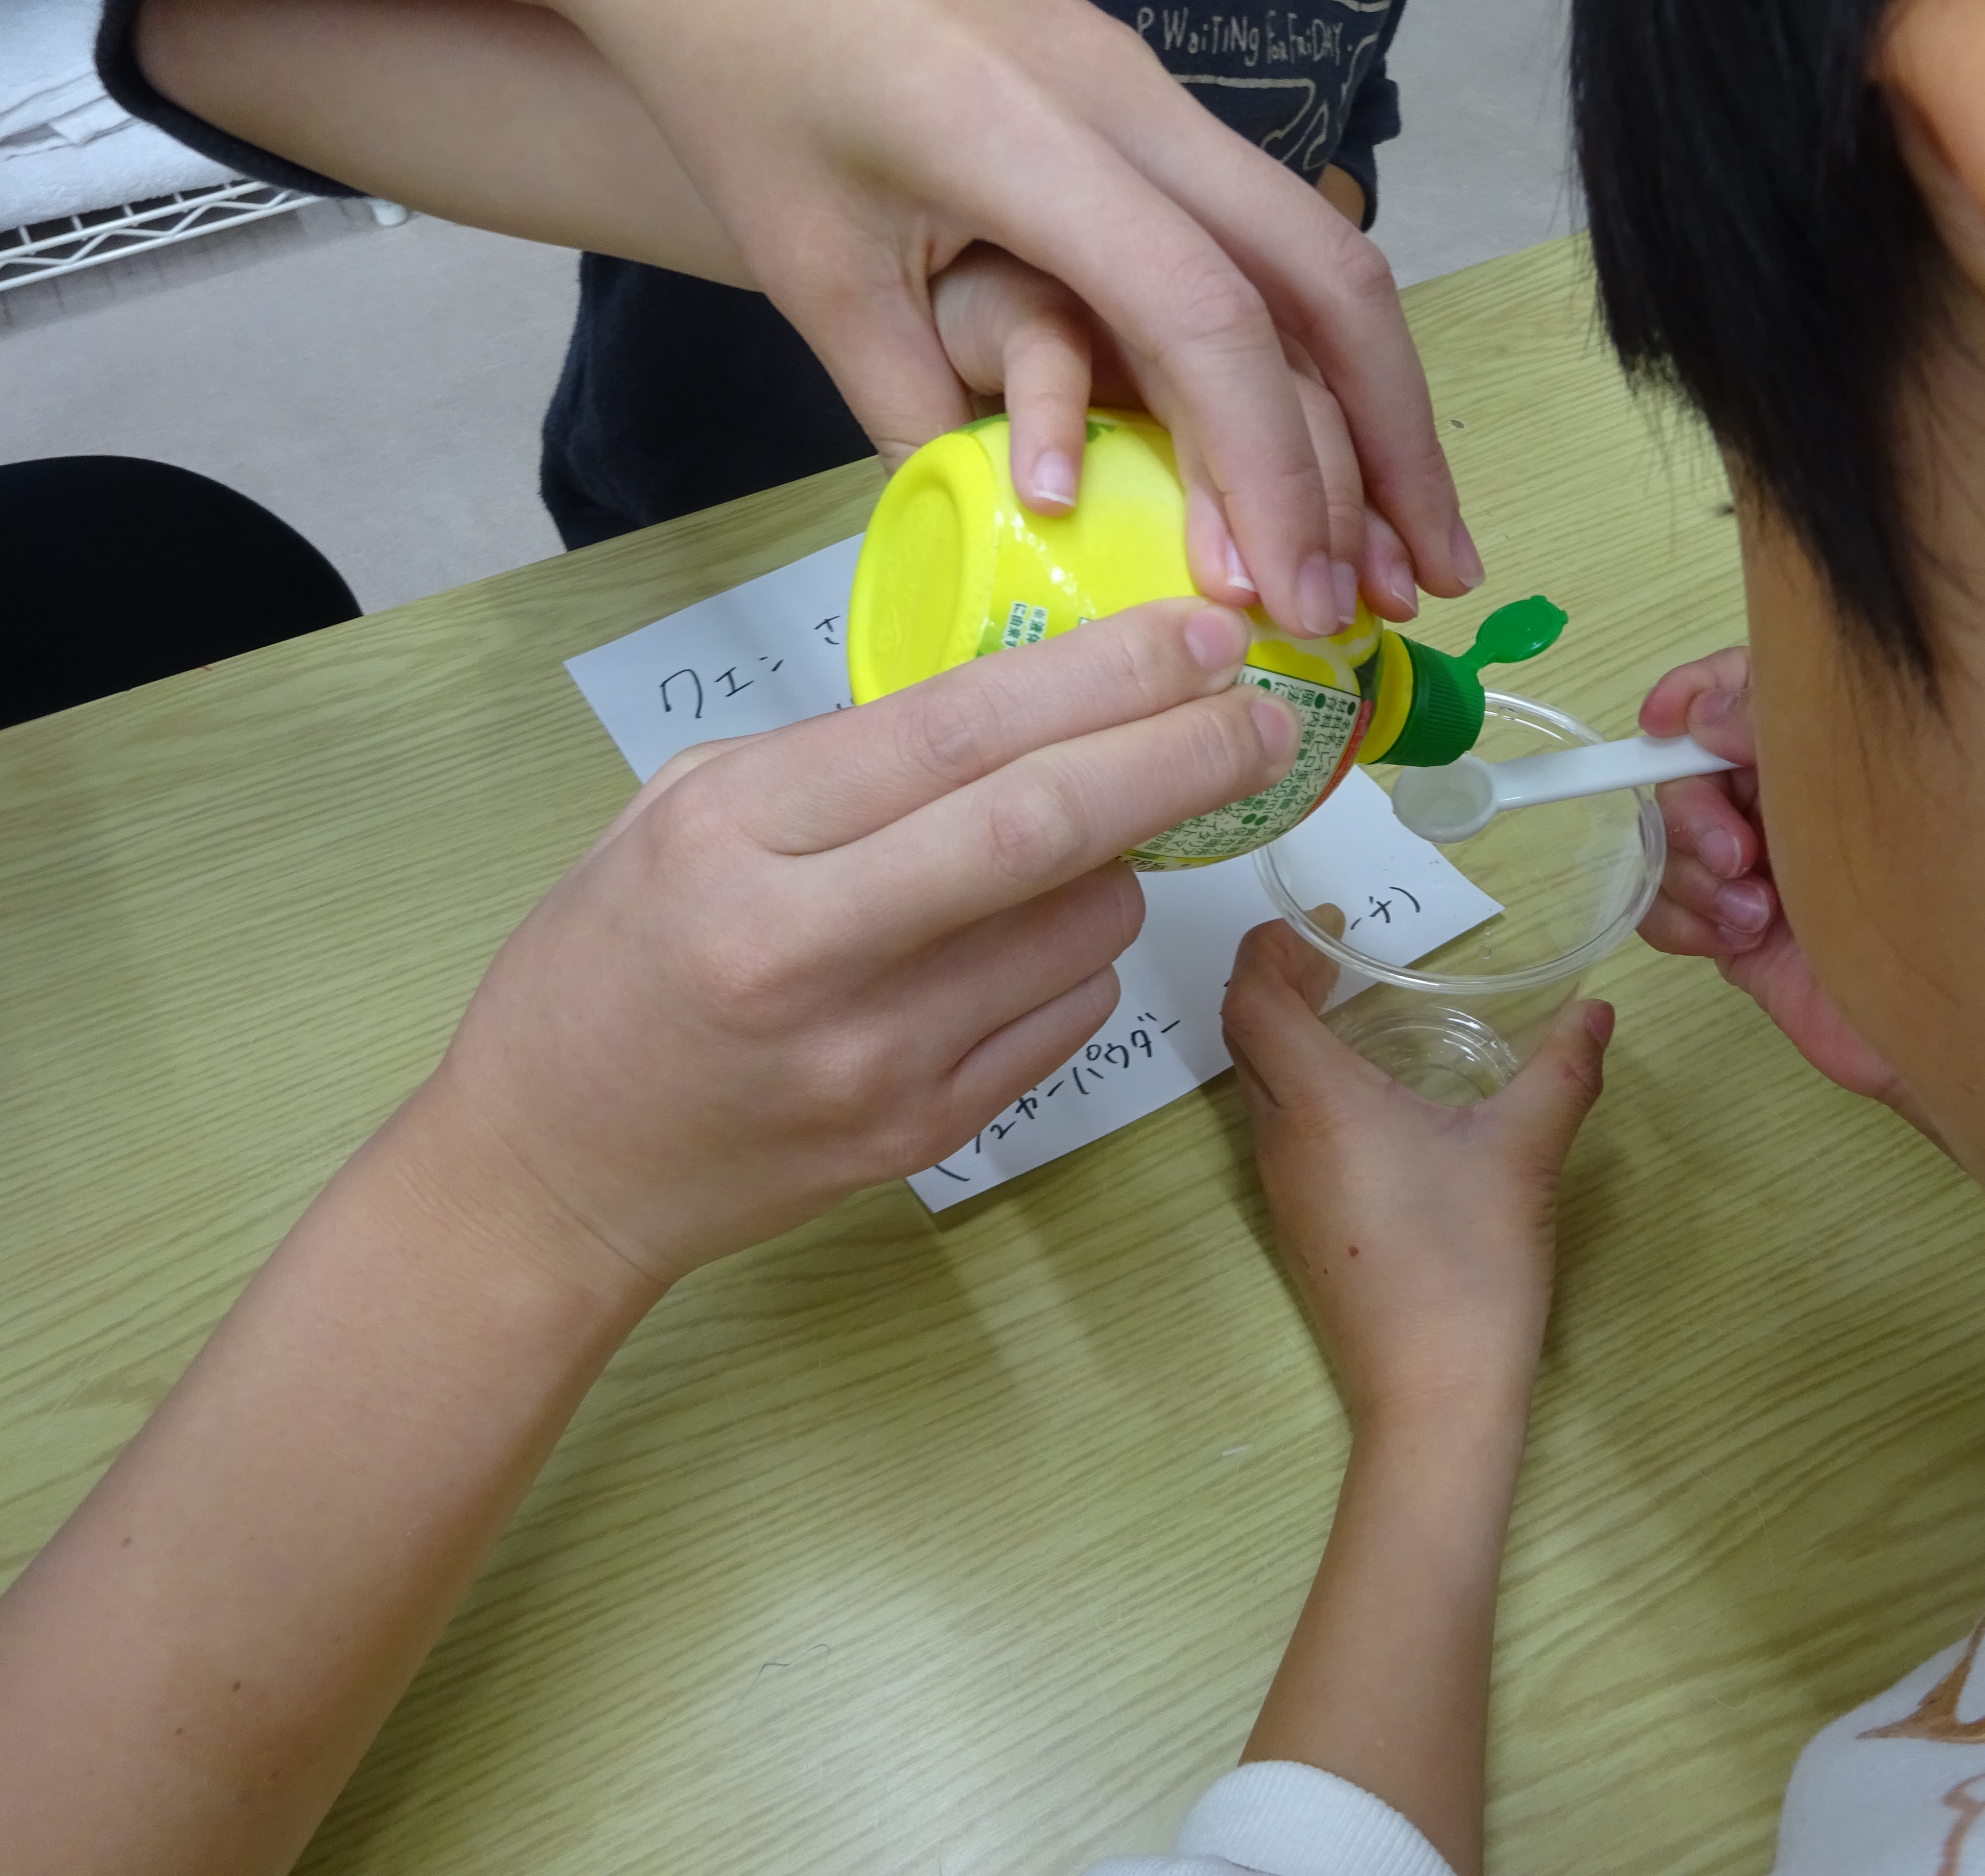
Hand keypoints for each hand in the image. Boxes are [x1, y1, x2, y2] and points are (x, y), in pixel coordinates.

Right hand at [425, 600, 1294, 1292]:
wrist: (554, 1173)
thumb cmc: (606, 967)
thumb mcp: (678, 816)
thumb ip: (839, 763)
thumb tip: (1016, 713)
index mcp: (737, 840)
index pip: (961, 733)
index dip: (1105, 676)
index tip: (1202, 636)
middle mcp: (813, 948)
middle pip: (1048, 826)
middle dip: (1183, 753)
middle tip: (1269, 712)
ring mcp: (880, 1057)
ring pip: (1086, 926)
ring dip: (1120, 866)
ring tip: (1067, 848)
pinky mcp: (928, 1132)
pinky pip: (1068, 1013)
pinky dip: (1075, 956)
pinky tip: (1011, 945)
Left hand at [542, 0, 1481, 635]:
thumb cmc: (745, 84)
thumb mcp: (807, 267)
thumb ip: (918, 405)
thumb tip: (1033, 538)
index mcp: (1026, 136)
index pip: (1203, 315)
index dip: (1266, 469)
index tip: (1295, 597)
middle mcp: (1126, 97)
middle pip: (1322, 273)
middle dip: (1390, 444)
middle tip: (1427, 584)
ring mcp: (1151, 91)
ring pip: (1321, 248)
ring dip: (1379, 402)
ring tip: (1411, 540)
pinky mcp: (1150, 108)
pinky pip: (1270, 234)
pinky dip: (1320, 353)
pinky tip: (1338, 440)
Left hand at [1220, 919, 1613, 1422]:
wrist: (1432, 1391)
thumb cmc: (1470, 1264)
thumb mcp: (1525, 1153)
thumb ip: (1562, 1072)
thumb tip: (1599, 1012)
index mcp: (1319, 1104)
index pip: (1251, 999)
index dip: (1269, 948)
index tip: (1315, 920)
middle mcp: (1282, 1138)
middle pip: (1244, 1035)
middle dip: (1276, 980)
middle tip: (1334, 954)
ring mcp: (1283, 1187)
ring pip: (1258, 1083)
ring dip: (1288, 1034)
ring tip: (1351, 1008)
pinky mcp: (1300, 1223)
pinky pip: (1280, 1127)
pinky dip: (1303, 1083)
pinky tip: (1367, 1092)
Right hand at [1639, 646, 1917, 1111]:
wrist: (1962, 1021)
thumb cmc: (1948, 898)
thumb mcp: (1871, 795)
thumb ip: (1787, 737)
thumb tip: (1705, 714)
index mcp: (1823, 753)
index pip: (1736, 695)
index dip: (1689, 695)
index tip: (1663, 722)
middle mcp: (1783, 802)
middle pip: (1684, 776)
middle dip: (1693, 813)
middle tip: (1739, 855)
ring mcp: (1754, 871)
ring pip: (1665, 846)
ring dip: (1694, 878)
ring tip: (1758, 916)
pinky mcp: (1735, 936)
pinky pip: (1662, 913)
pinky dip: (1681, 922)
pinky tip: (1737, 940)